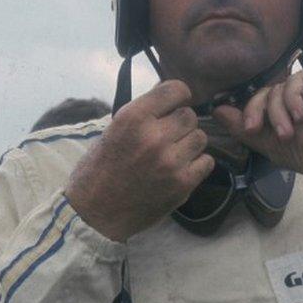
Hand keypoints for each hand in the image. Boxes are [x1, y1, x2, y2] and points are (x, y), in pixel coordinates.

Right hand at [65, 81, 214, 241]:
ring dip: (189, 143)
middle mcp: (154, 136)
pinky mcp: (182, 183)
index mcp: (132, 118)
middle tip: (169, 136)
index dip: (178, 96)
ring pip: (200, 138)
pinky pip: (206, 162)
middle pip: (190, 116)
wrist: (95, 213)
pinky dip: (197, 164)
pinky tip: (181, 169)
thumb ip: (142, 114)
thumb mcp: (112, 131)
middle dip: (181, 124)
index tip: (173, 105)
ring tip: (173, 154)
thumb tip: (168, 98)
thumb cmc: (98, 170)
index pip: (175, 89)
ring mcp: (170, 161)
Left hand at [213, 68, 302, 187]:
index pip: (257, 104)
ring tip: (288, 132)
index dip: (246, 112)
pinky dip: (292, 97)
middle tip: (257, 129)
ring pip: (278, 86)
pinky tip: (299, 115)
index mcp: (283, 114)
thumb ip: (247, 130)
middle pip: (263, 92)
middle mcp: (295, 98)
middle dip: (256, 111)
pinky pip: (297, 80)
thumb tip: (217, 112)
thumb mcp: (275, 146)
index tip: (244, 126)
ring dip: (277, 110)